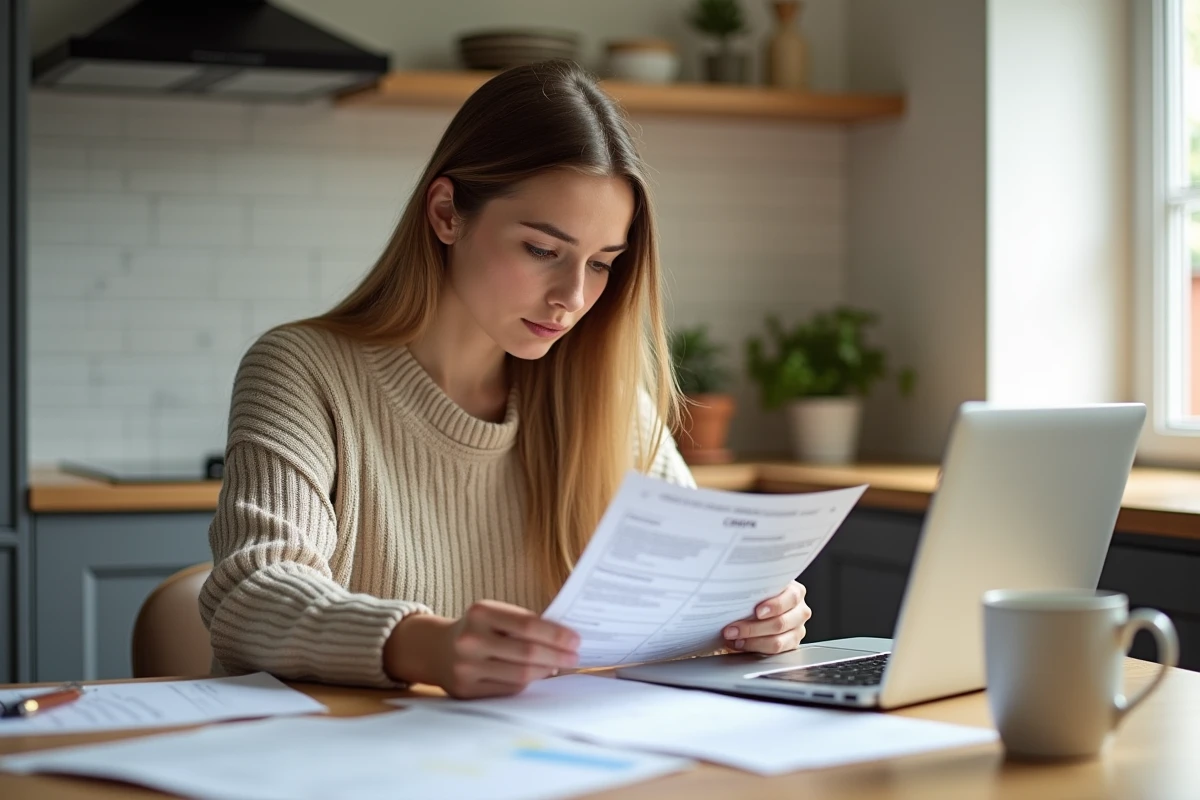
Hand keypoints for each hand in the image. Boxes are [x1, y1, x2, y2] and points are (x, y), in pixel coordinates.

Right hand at [385, 600, 579, 697]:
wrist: (435, 649)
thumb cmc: (477, 629)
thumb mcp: (494, 615)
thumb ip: (524, 623)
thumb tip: (565, 640)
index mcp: (480, 613)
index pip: (528, 625)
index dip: (556, 634)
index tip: (576, 640)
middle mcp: (470, 640)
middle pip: (527, 653)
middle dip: (557, 656)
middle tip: (575, 657)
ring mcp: (466, 667)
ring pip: (520, 675)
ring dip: (545, 671)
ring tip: (558, 666)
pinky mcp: (466, 690)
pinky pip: (508, 689)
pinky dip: (527, 682)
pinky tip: (536, 675)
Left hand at [722, 582, 810, 654]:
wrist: (759, 604)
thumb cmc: (759, 594)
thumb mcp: (759, 586)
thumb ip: (753, 587)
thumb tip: (733, 590)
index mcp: (795, 592)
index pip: (791, 598)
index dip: (774, 606)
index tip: (757, 611)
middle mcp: (799, 612)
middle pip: (781, 623)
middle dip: (753, 628)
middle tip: (732, 629)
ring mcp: (797, 631)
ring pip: (777, 642)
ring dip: (751, 641)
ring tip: (734, 638)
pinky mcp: (790, 646)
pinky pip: (773, 653)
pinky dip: (754, 648)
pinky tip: (740, 643)